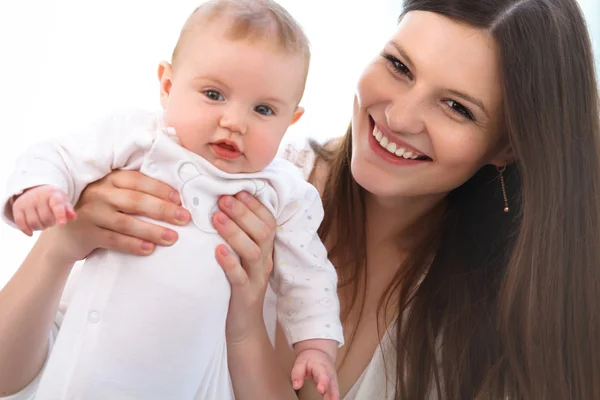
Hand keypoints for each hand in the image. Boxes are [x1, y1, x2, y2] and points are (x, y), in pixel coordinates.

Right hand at [12, 185, 75, 235]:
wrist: (36, 189)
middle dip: (50, 223)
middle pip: (46, 218)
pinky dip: (26, 230)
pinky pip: (20, 222)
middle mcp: (39, 196)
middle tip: (51, 220)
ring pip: (33, 222)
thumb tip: (73, 217)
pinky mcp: (17, 206)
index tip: (62, 224)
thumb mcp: (63, 201)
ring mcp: (27, 201)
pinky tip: (31, 233)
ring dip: (40, 227)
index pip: (57, 205)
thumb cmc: (54, 199)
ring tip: (43, 223)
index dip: (60, 215)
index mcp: (53, 194)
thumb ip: (68, 210)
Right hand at [52, 170, 190, 261]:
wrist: (63, 234)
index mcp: (108, 178)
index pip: (137, 180)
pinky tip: (150, 248)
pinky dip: (133, 245)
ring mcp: (91, 214)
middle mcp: (98, 193)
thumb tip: (174, 197)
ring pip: (126, 222)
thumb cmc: (97, 209)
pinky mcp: (86, 234)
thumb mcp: (110, 193)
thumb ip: (133, 190)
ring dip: (152, 230)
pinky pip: (114, 240)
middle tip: (184, 218)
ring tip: (172, 237)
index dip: (160, 189)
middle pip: (135, 201)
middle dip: (163, 210)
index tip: (179, 199)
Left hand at [212, 192, 276, 343]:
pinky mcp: (245, 295)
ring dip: (235, 232)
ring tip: (217, 218)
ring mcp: (256, 278)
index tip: (236, 190)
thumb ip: (237, 234)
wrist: (243, 326)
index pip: (267, 220)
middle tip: (222, 199)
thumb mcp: (241, 257)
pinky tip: (217, 251)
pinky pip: (240, 277)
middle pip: (262, 231)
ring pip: (253, 251)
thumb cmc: (237, 284)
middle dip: (243, 212)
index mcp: (265, 248)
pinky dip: (230, 262)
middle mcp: (264, 260)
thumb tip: (219, 205)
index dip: (254, 204)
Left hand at [291, 348, 338, 399]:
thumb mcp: (301, 362)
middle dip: (333, 393)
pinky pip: (334, 393)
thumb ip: (298, 373)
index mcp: (320, 367)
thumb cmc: (310, 359)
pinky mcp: (332, 386)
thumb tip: (296, 386)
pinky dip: (333, 398)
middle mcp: (329, 374)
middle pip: (332, 384)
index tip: (321, 389)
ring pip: (335, 390)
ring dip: (335, 397)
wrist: (320, 353)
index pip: (322, 375)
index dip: (323, 382)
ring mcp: (332, 380)